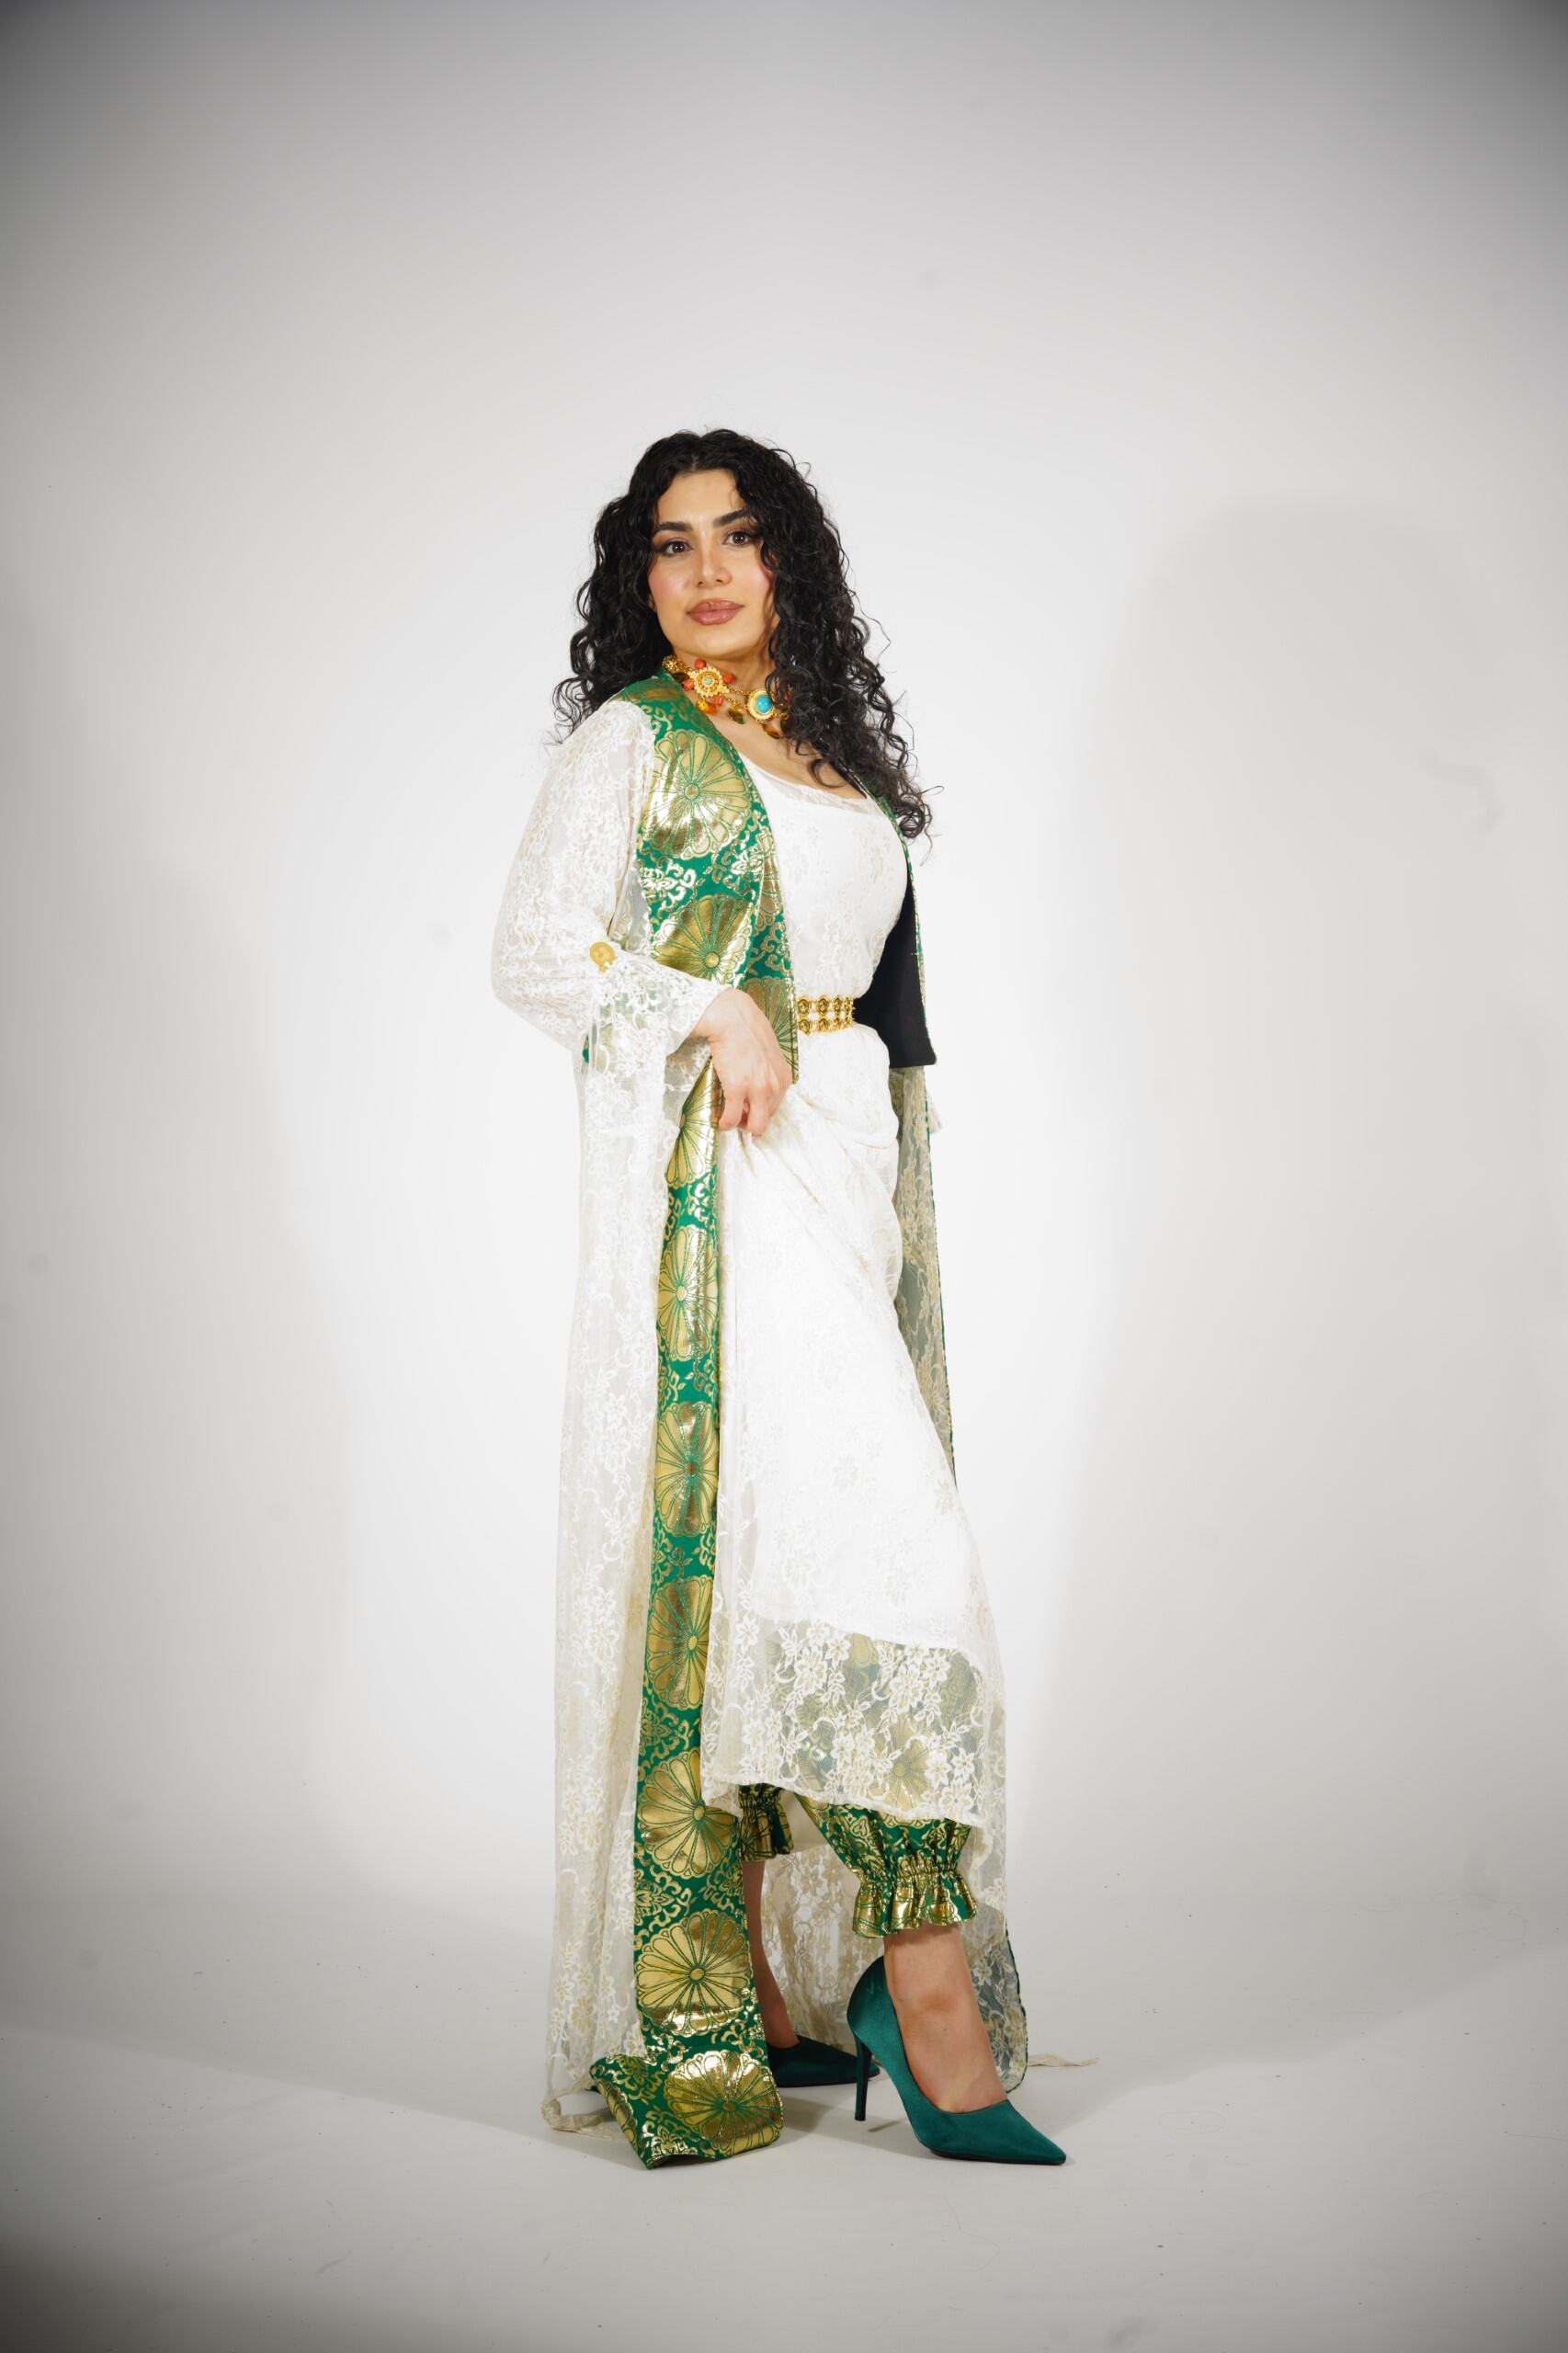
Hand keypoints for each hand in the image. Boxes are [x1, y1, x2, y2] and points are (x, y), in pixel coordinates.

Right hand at [691, 987, 792, 1135]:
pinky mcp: (737, 1088)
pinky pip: (732, 1118)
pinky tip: (719, 1120)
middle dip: (750, 1122)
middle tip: (737, 1116)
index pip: (775, 1108)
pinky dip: (725, 1123)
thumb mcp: (769, 1053)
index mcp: (784, 1078)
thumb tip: (755, 1086)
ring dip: (739, 1124)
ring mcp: (757, 1089)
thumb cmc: (748, 1030)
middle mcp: (774, 1086)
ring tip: (728, 1118)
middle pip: (766, 1120)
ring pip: (754, 1126)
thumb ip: (768, 1072)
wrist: (733, 1018)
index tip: (747, 1109)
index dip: (759, 1111)